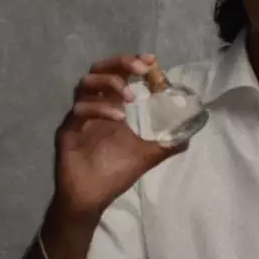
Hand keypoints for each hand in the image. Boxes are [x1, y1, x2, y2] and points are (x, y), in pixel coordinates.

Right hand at [51, 53, 187, 219]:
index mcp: (111, 106)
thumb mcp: (147, 155)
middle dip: (120, 64)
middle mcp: (94, 105)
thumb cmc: (115, 174)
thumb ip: (167, 142)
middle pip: (99, 70)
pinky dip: (100, 108)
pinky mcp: (68, 129)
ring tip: (130, 99)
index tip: (150, 61)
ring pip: (86, 84)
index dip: (132, 63)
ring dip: (111, 84)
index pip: (118, 74)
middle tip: (141, 70)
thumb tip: (190, 133)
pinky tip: (118, 118)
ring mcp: (80, 116)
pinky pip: (80, 109)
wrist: (90, 197)